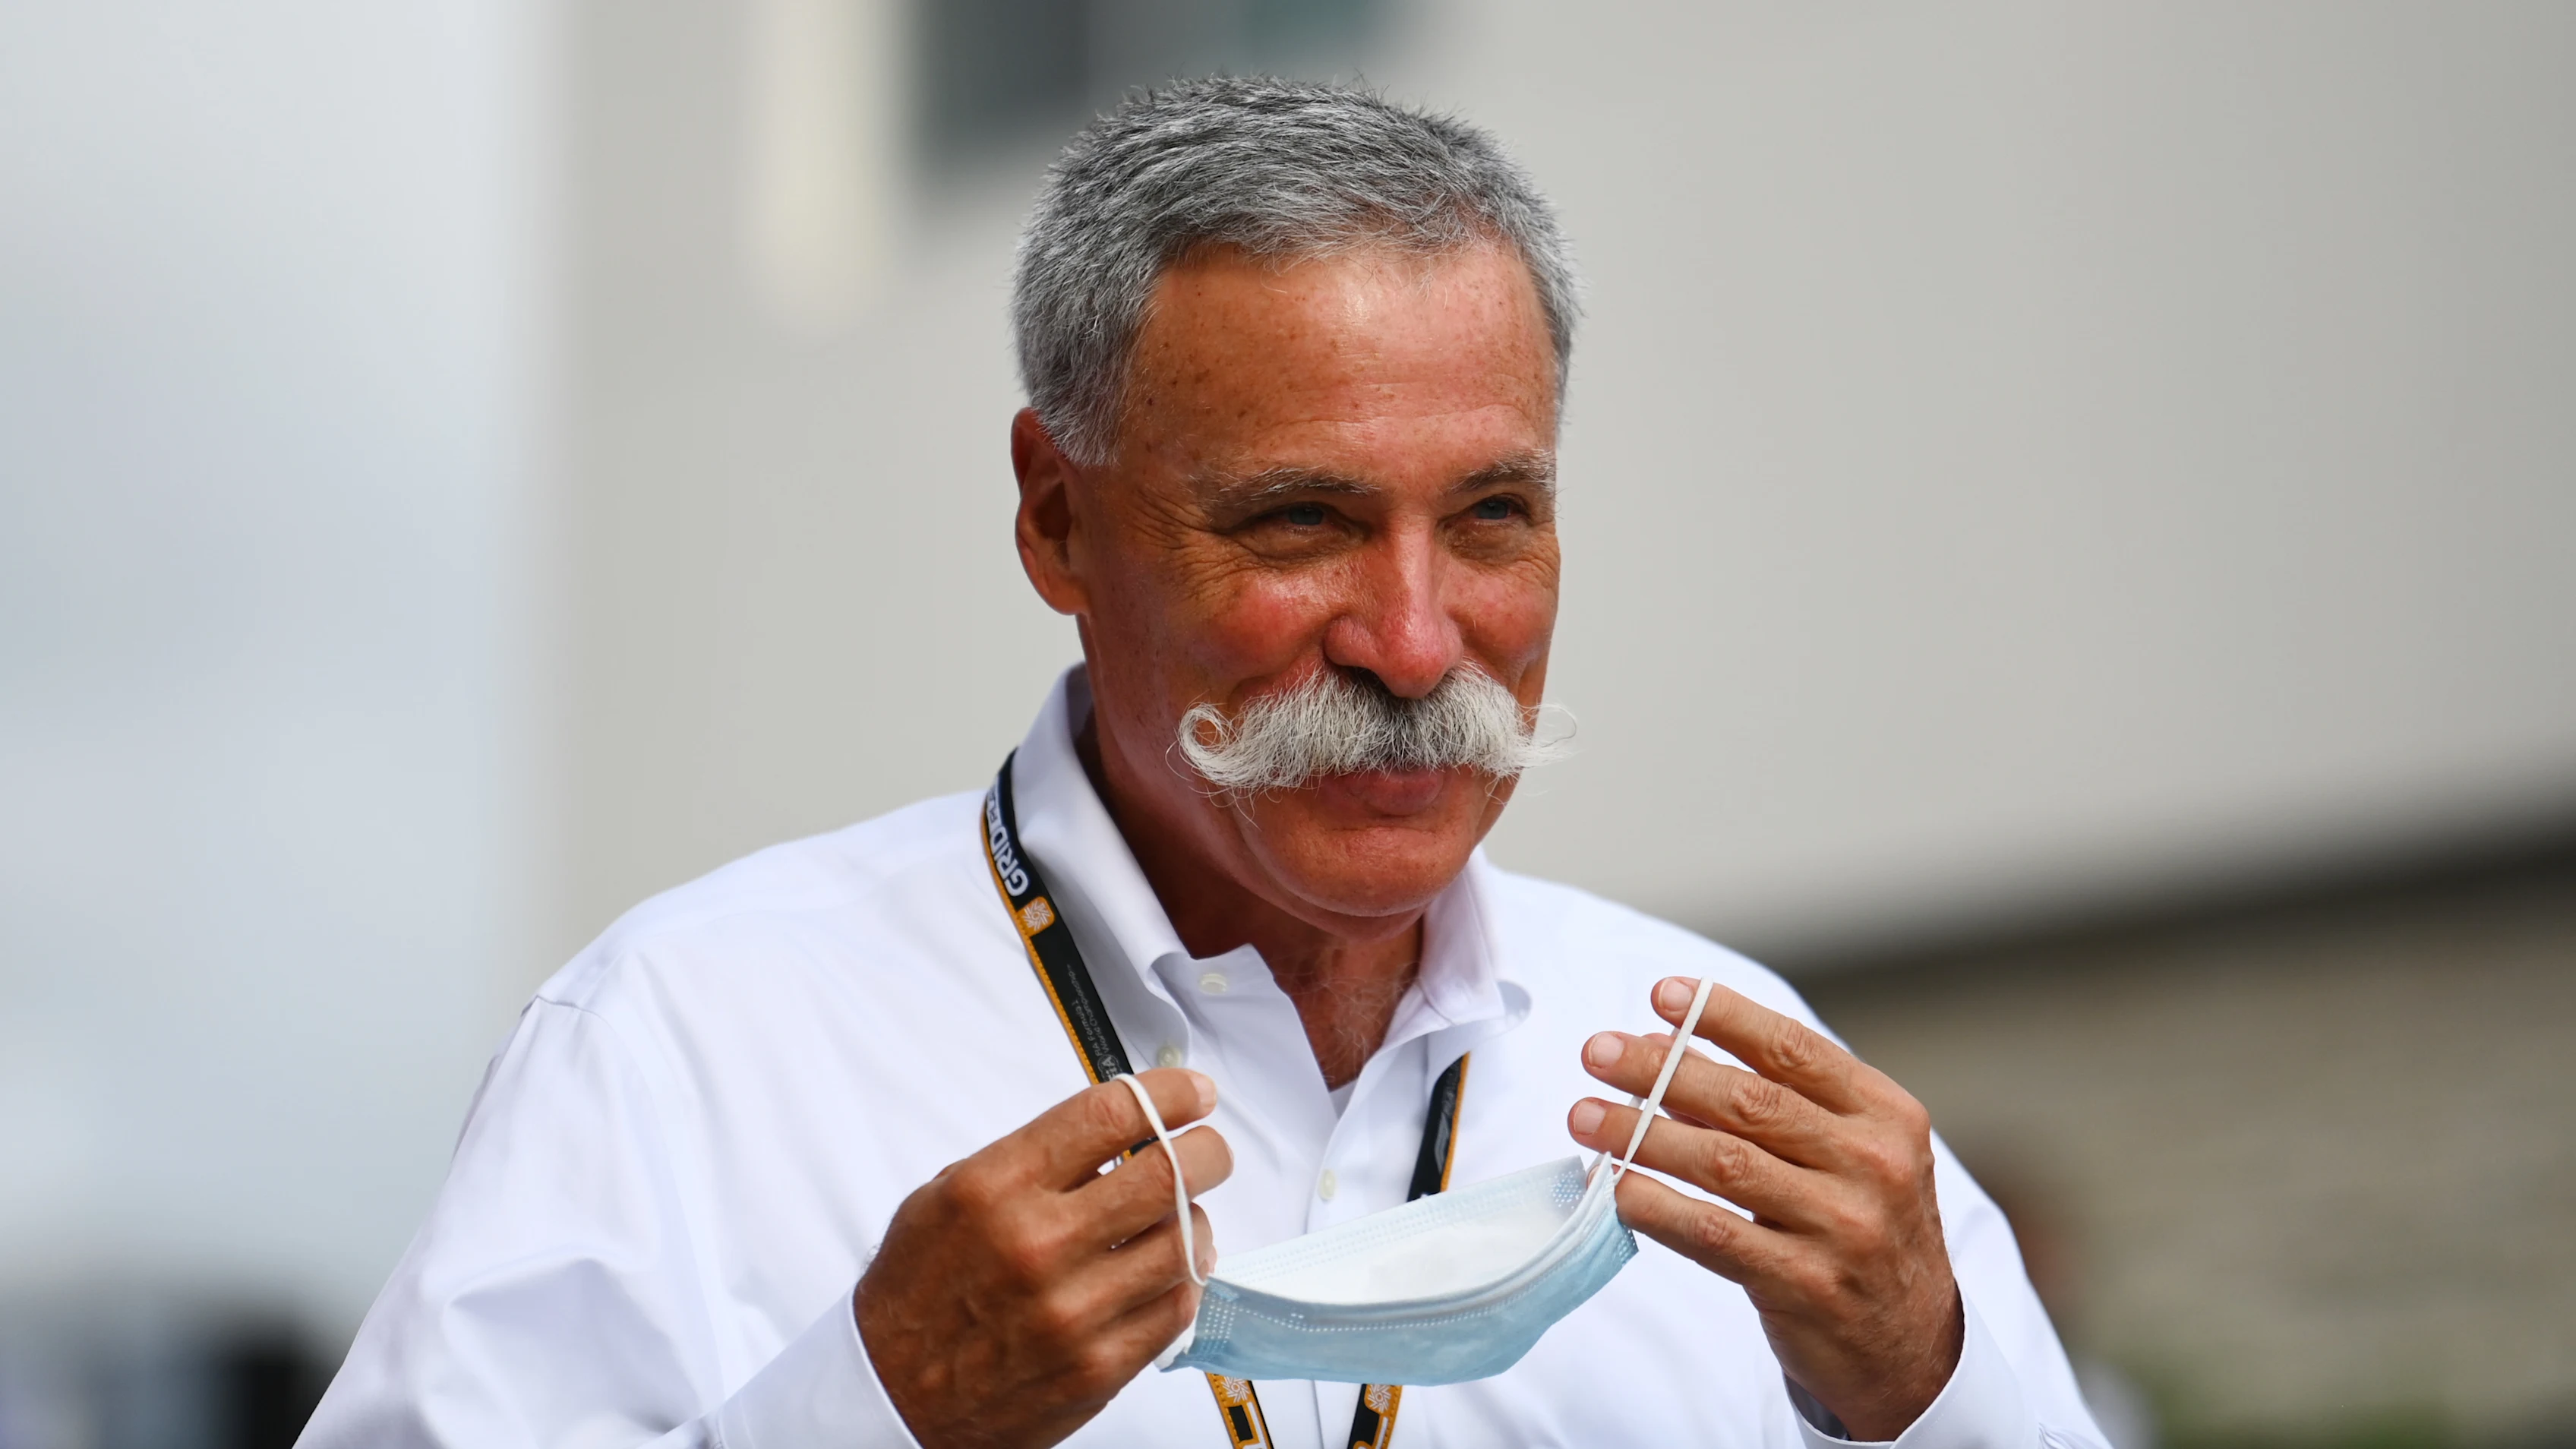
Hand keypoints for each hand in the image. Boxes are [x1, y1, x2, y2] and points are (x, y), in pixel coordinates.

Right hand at [856, 1069, 1230, 1448]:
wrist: (891, 1396)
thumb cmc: (917, 1294)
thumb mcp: (946, 1197)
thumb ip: (1029, 1160)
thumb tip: (1114, 1132)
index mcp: (996, 1190)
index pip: (1109, 1117)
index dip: (1169, 1095)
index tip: (1193, 1093)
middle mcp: (1037, 1245)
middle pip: (1168, 1174)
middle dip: (1206, 1151)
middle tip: (1207, 1149)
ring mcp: (1073, 1311)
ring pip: (1184, 1242)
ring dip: (1194, 1220)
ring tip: (1178, 1216)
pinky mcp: (1098, 1367)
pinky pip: (1176, 1306)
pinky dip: (1184, 1279)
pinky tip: (1166, 1269)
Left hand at [1568, 979, 1961, 1440]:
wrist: (1910, 1348)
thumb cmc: (1861, 1231)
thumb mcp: (1843, 1155)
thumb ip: (1771, 1105)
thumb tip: (1668, 1054)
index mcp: (1885, 1115)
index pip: (1794, 1049)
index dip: (1723, 1016)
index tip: (1663, 996)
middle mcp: (1873, 1165)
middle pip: (1748, 1100)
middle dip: (1661, 1070)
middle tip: (1597, 1053)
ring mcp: (1844, 1227)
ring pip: (1723, 1162)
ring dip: (1641, 1134)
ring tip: (1585, 1117)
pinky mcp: (1807, 1284)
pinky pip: (1712, 1233)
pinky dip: (1655, 1205)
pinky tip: (1616, 1188)